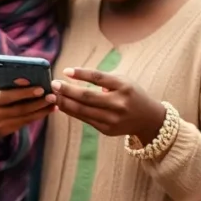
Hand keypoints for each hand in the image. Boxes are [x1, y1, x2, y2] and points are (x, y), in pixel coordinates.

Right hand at [0, 79, 56, 143]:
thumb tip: (20, 80)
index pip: (8, 96)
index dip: (25, 92)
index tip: (40, 88)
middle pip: (20, 109)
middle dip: (39, 102)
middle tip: (53, 95)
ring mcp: (0, 125)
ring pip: (25, 118)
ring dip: (41, 111)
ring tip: (54, 103)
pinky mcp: (5, 132)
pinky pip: (24, 123)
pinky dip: (36, 116)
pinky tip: (46, 110)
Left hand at [52, 67, 166, 140]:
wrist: (148, 119)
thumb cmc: (130, 94)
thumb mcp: (123, 81)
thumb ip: (102, 78)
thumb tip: (72, 78)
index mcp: (124, 87)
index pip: (98, 78)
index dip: (81, 74)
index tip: (65, 71)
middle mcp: (119, 103)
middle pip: (87, 96)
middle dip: (67, 90)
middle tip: (53, 84)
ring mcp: (113, 119)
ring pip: (83, 110)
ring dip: (64, 103)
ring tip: (52, 96)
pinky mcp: (107, 130)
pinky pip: (85, 119)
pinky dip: (71, 112)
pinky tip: (62, 105)